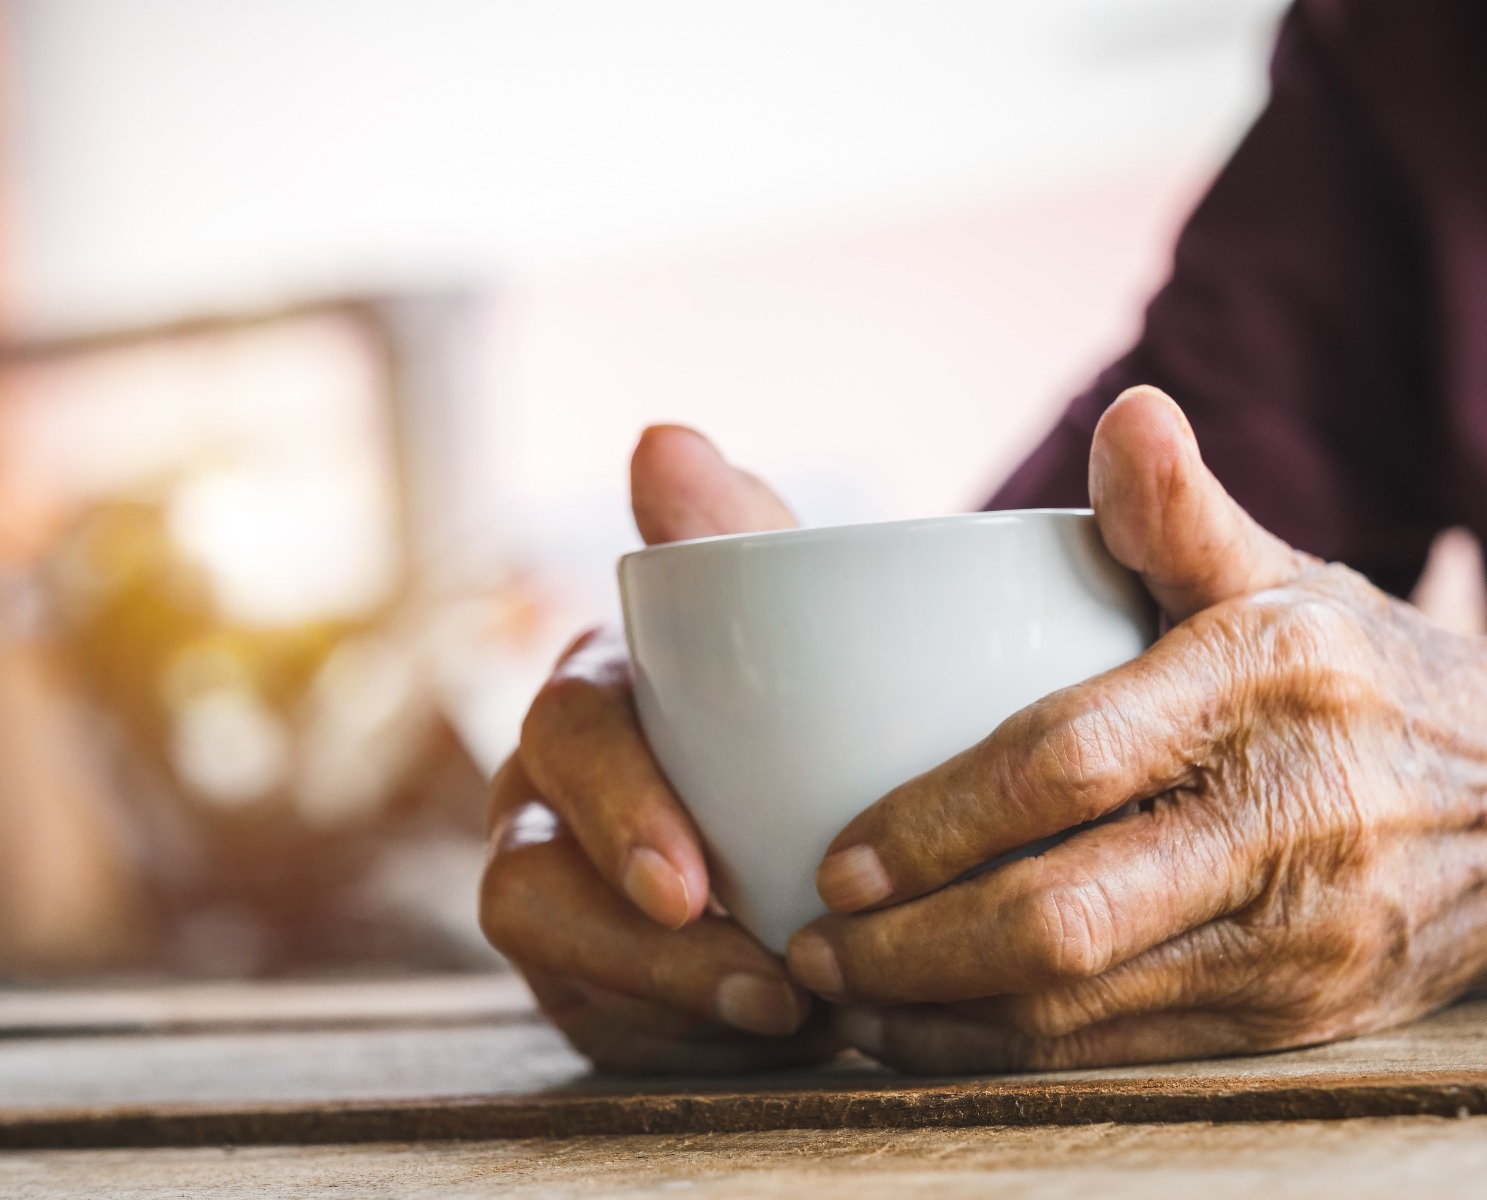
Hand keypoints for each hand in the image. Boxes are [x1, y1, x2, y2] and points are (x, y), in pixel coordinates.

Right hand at [479, 426, 843, 1072]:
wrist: (846, 799)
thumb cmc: (814, 698)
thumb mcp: (798, 621)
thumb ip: (738, 537)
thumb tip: (662, 435)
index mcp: (603, 692)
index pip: (571, 731)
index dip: (616, 806)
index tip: (693, 881)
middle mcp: (553, 792)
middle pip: (529, 865)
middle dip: (626, 935)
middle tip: (755, 981)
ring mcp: (563, 890)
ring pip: (553, 955)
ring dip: (663, 999)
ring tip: (787, 1018)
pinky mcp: (590, 979)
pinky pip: (602, 1023)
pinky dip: (681, 1039)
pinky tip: (768, 1041)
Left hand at [783, 386, 1486, 1071]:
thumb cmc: (1370, 675)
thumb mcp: (1290, 576)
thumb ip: (1182, 514)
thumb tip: (1129, 412)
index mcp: (1271, 679)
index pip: (1067, 762)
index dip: (932, 821)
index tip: (831, 857)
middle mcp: (1296, 816)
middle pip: (1064, 916)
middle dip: (911, 949)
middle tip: (810, 947)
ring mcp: (1307, 936)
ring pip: (1088, 1010)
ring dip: (944, 1018)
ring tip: (846, 999)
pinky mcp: (1309, 1020)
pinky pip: (1133, 1055)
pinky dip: (1019, 1055)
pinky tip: (943, 1035)